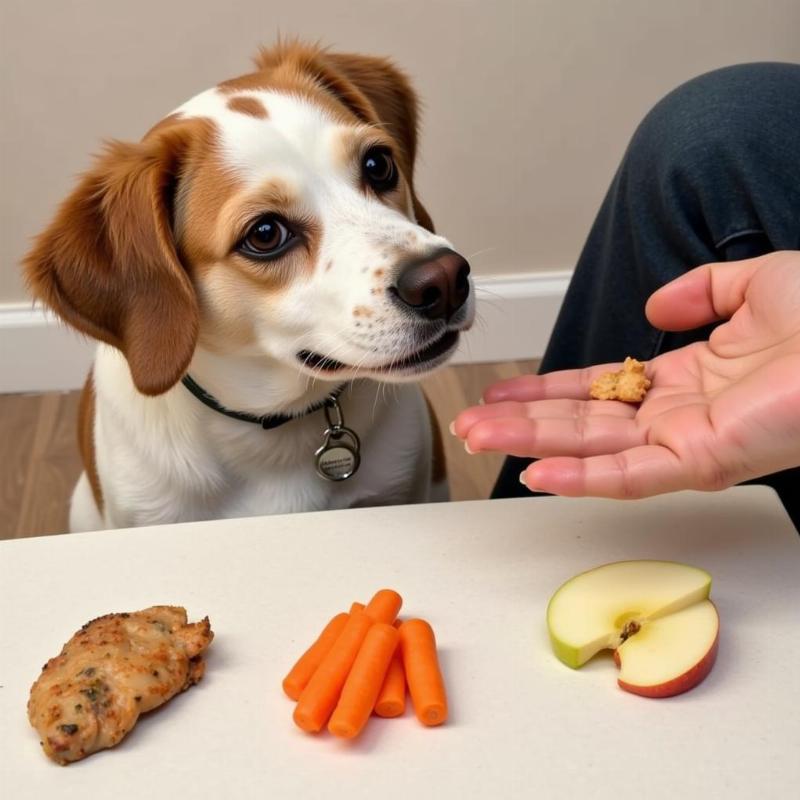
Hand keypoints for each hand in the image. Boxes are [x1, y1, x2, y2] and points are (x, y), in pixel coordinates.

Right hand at [452, 251, 799, 497]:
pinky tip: (536, 473)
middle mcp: (675, 416)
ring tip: (478, 440)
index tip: (502, 392)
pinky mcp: (701, 460)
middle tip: (470, 424)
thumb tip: (655, 305)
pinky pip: (630, 475)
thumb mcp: (755, 284)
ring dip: (531, 446)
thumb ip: (700, 290)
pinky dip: (581, 476)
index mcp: (685, 380)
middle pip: (581, 422)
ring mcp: (684, 442)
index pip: (597, 390)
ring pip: (591, 450)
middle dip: (522, 423)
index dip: (546, 390)